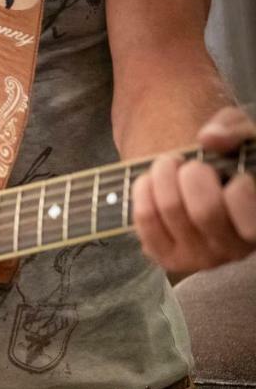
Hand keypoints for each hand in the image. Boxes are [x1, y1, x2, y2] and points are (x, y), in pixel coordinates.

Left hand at [133, 106, 255, 273]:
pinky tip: (150, 181)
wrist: (199, 185)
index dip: (239, 191)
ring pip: (171, 210)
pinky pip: (145, 219)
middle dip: (192, 174)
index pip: (251, 220)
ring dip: (164, 176)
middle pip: (205, 211)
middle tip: (190, 165)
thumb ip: (234, 130)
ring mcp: (200, 258)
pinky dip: (143, 191)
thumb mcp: (241, 138)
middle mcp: (235, 249)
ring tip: (168, 165)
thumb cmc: (229, 162)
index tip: (233, 175)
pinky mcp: (167, 258)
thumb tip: (210, 138)